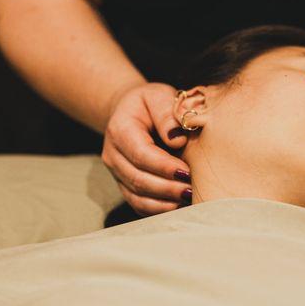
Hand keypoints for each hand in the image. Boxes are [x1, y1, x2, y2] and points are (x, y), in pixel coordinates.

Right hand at [102, 82, 191, 215]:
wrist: (132, 112)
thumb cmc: (151, 103)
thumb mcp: (158, 96)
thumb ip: (167, 114)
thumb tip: (178, 139)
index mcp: (120, 130)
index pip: (141, 154)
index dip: (164, 166)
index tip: (187, 171)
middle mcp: (113, 155)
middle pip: (138, 179)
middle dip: (167, 188)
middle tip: (191, 189)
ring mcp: (117, 174)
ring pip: (137, 196)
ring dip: (164, 202)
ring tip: (188, 199)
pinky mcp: (125, 186)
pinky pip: (139, 205)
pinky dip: (159, 209)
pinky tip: (178, 206)